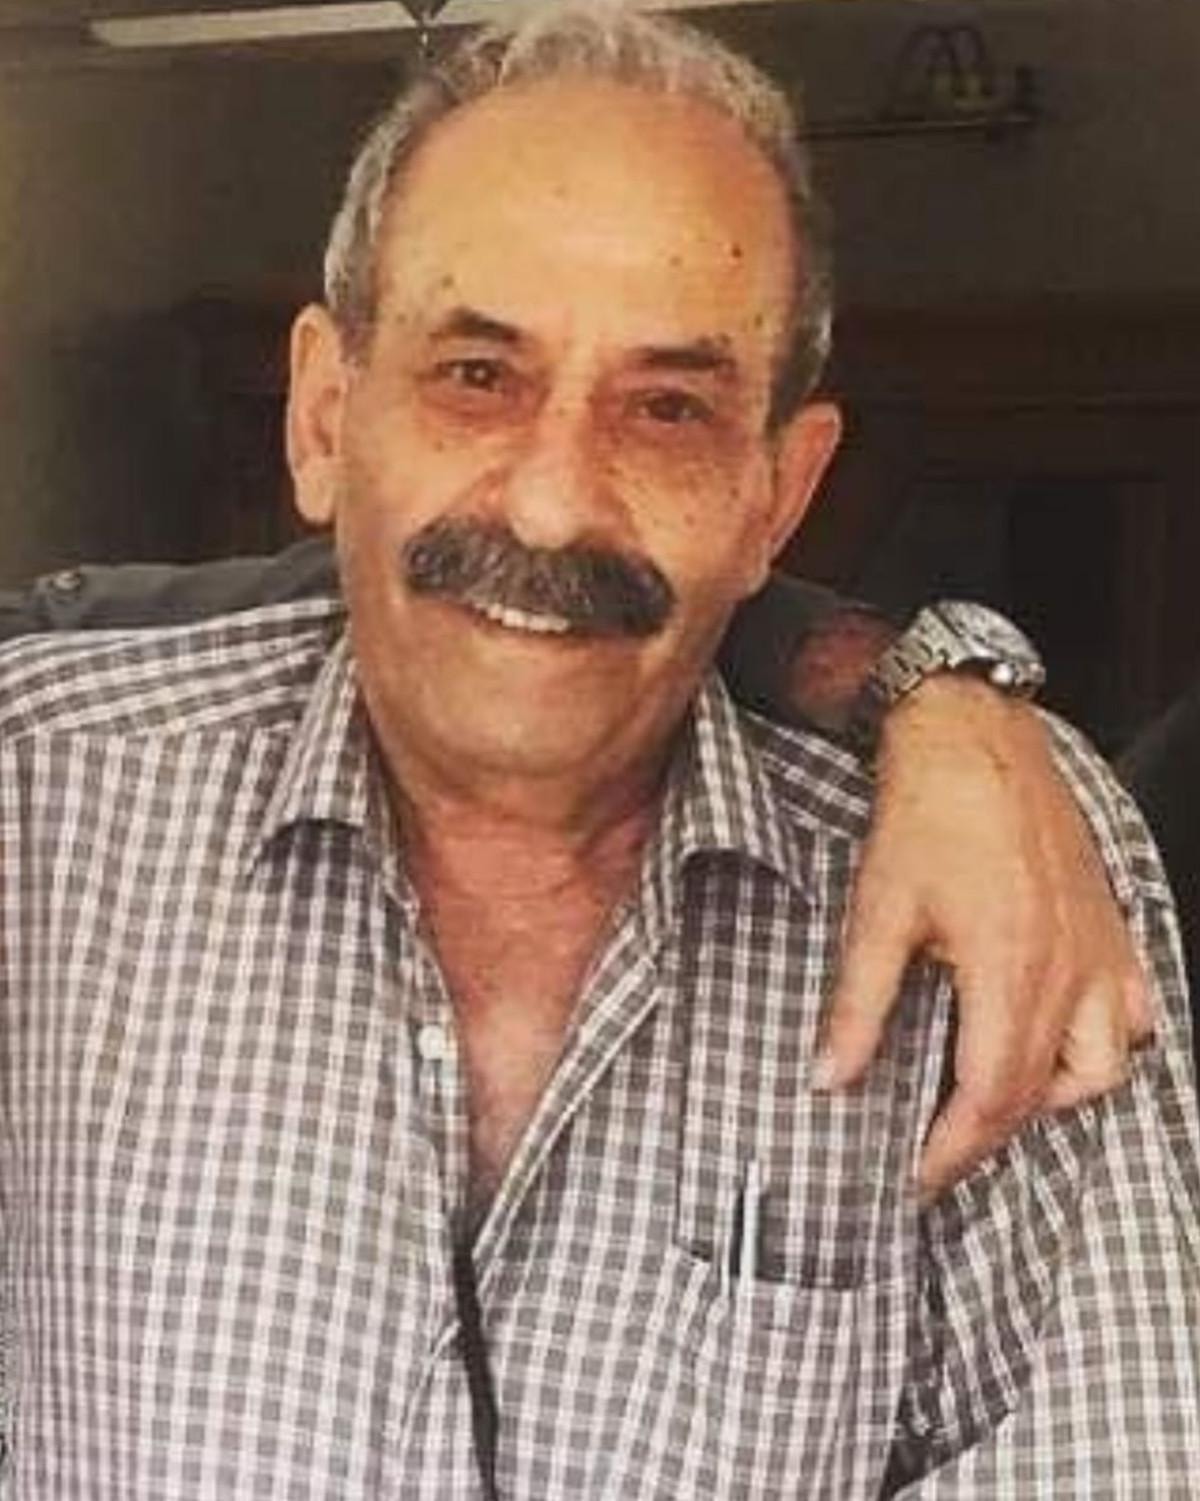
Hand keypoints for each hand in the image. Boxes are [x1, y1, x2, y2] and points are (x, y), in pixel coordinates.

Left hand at [814, 675, 1152, 1199]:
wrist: (974, 739)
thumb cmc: (929, 815)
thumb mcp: (877, 911)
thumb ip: (858, 1005)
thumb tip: (830, 1077)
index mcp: (1006, 969)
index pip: (989, 1095)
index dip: (953, 1149)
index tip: (918, 1175)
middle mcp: (1065, 969)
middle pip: (1036, 1091)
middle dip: (985, 1137)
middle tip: (940, 1153)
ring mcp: (1096, 949)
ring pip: (1099, 1066)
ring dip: (1048, 1099)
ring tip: (996, 1100)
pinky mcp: (1107, 926)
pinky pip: (1130, 1014)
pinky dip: (1102, 1047)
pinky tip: (1061, 1043)